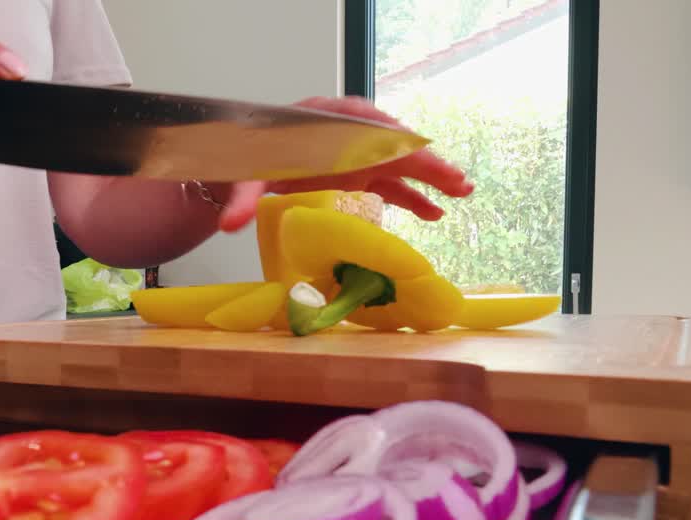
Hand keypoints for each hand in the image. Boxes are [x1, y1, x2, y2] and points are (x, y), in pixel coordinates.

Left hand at [213, 96, 474, 232]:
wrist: (246, 163)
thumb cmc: (249, 161)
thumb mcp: (244, 177)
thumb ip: (241, 198)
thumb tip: (231, 223)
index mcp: (326, 124)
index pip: (368, 130)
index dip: (395, 146)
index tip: (419, 157)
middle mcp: (349, 137)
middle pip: (394, 147)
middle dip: (426, 164)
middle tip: (457, 182)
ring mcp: (356, 158)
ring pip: (399, 166)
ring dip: (429, 180)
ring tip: (460, 194)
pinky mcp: (359, 177)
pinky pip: (391, 185)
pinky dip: (412, 199)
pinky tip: (434, 214)